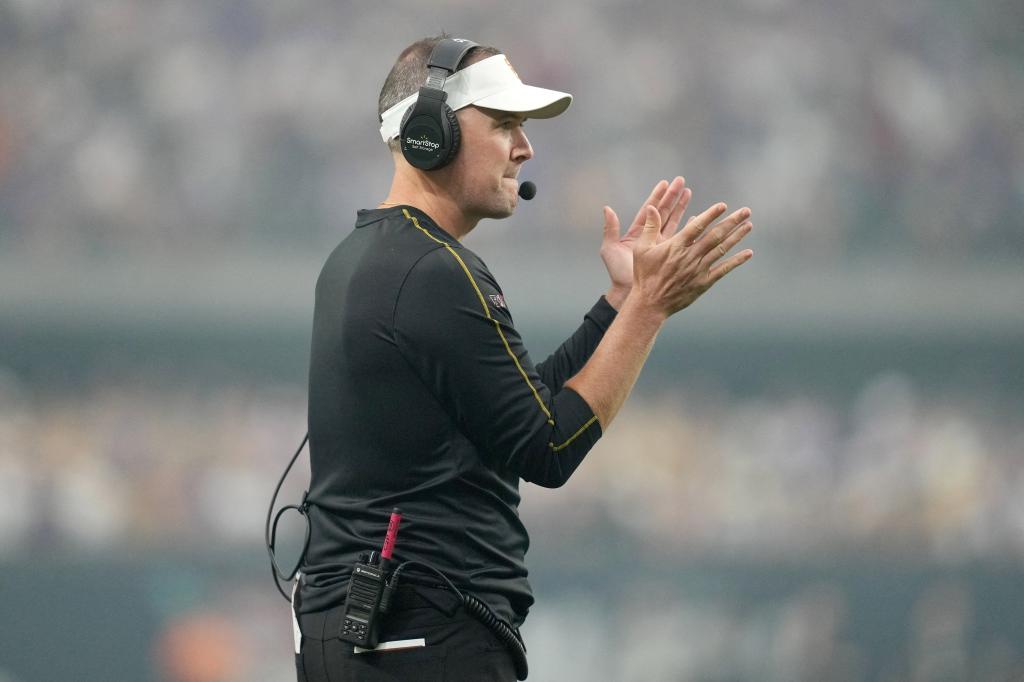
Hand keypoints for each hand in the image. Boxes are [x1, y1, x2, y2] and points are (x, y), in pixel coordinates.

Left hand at [600, 177, 690, 308]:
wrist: (628, 293)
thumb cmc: (618, 273)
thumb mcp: (610, 249)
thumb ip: (610, 229)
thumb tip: (607, 208)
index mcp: (636, 233)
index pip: (649, 210)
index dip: (657, 196)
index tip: (665, 183)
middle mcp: (649, 236)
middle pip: (663, 212)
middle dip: (672, 197)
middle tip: (682, 181)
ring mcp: (660, 245)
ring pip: (673, 222)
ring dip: (681, 208)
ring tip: (689, 192)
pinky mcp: (668, 255)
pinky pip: (680, 238)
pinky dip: (689, 228)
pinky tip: (697, 218)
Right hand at [631, 201, 753, 316]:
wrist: (651, 303)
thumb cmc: (645, 275)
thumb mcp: (641, 249)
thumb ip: (650, 227)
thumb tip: (652, 206)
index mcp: (676, 246)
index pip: (697, 226)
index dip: (711, 215)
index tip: (723, 205)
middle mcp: (690, 256)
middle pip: (715, 236)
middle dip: (732, 222)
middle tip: (745, 211)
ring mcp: (699, 270)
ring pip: (721, 250)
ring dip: (737, 236)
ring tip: (749, 225)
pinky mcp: (704, 282)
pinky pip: (723, 269)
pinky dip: (736, 261)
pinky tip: (748, 253)